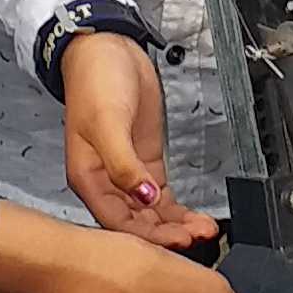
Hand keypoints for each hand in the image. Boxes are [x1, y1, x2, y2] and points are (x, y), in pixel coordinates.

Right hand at [58, 34, 208, 246]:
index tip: (178, 242)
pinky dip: (178, 210)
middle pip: (137, 224)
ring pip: (152, 213)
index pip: (117, 222)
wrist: (108, 49)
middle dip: (167, 236)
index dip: (147, 238)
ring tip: (204, 231)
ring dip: (176, 226)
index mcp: (88, 178)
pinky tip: (196, 219)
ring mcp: (128, 173)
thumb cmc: (95, 81)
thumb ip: (124, 163)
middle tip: (198, 239)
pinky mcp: (145, 162)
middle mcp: (106, 182)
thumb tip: (144, 197)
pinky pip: (162, 196)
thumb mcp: (108, 122)